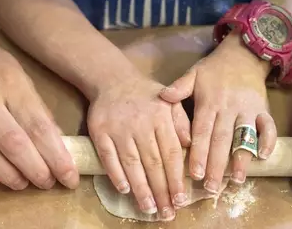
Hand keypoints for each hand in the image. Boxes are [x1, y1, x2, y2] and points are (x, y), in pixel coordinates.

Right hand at [0, 15, 77, 189]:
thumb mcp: (18, 73)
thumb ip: (34, 105)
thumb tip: (55, 139)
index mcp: (10, 84)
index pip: (38, 126)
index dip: (56, 155)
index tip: (69, 175)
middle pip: (13, 142)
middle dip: (35, 169)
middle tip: (48, 184)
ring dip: (4, 174)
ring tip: (21, 184)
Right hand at [87, 74, 190, 220]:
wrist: (112, 79)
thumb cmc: (146, 94)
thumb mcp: (169, 101)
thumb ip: (181, 122)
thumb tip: (191, 146)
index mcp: (161, 117)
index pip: (171, 153)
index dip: (176, 178)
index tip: (181, 199)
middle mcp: (140, 124)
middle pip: (153, 163)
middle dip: (161, 190)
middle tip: (167, 213)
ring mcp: (119, 128)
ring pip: (132, 163)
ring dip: (141, 189)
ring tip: (149, 208)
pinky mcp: (100, 131)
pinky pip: (108, 157)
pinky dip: (116, 174)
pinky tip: (125, 190)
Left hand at [160, 32, 276, 189]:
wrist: (244, 54)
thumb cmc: (213, 70)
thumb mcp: (194, 74)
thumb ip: (179, 87)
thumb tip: (162, 95)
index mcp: (209, 101)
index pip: (202, 131)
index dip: (199, 152)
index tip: (194, 174)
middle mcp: (229, 108)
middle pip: (222, 140)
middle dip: (217, 165)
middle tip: (211, 188)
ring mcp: (248, 109)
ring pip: (245, 137)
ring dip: (241, 160)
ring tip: (236, 181)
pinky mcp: (264, 110)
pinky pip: (268, 127)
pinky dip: (267, 141)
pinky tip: (263, 158)